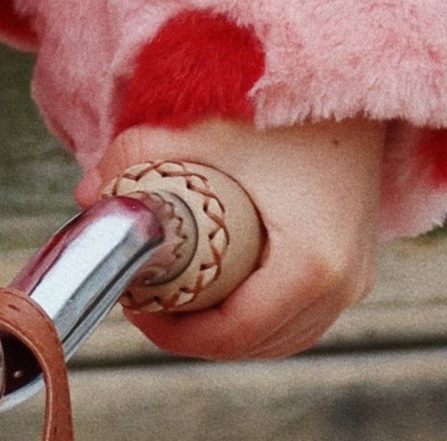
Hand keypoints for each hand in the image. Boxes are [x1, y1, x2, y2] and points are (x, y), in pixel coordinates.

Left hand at [86, 116, 384, 360]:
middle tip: (148, 301)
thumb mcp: (204, 132)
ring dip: (220, 333)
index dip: (171, 335)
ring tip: (177, 299)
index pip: (228, 336)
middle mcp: (342, 286)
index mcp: (313, 266)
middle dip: (189, 334)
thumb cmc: (286, 113)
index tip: (137, 305)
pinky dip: (253, 323)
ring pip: (272, 343)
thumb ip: (139, 159)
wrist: (358, 88)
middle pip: (248, 346)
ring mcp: (354, 285)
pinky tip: (216, 299)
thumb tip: (87, 196)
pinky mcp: (354, 277)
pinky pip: (295, 325)